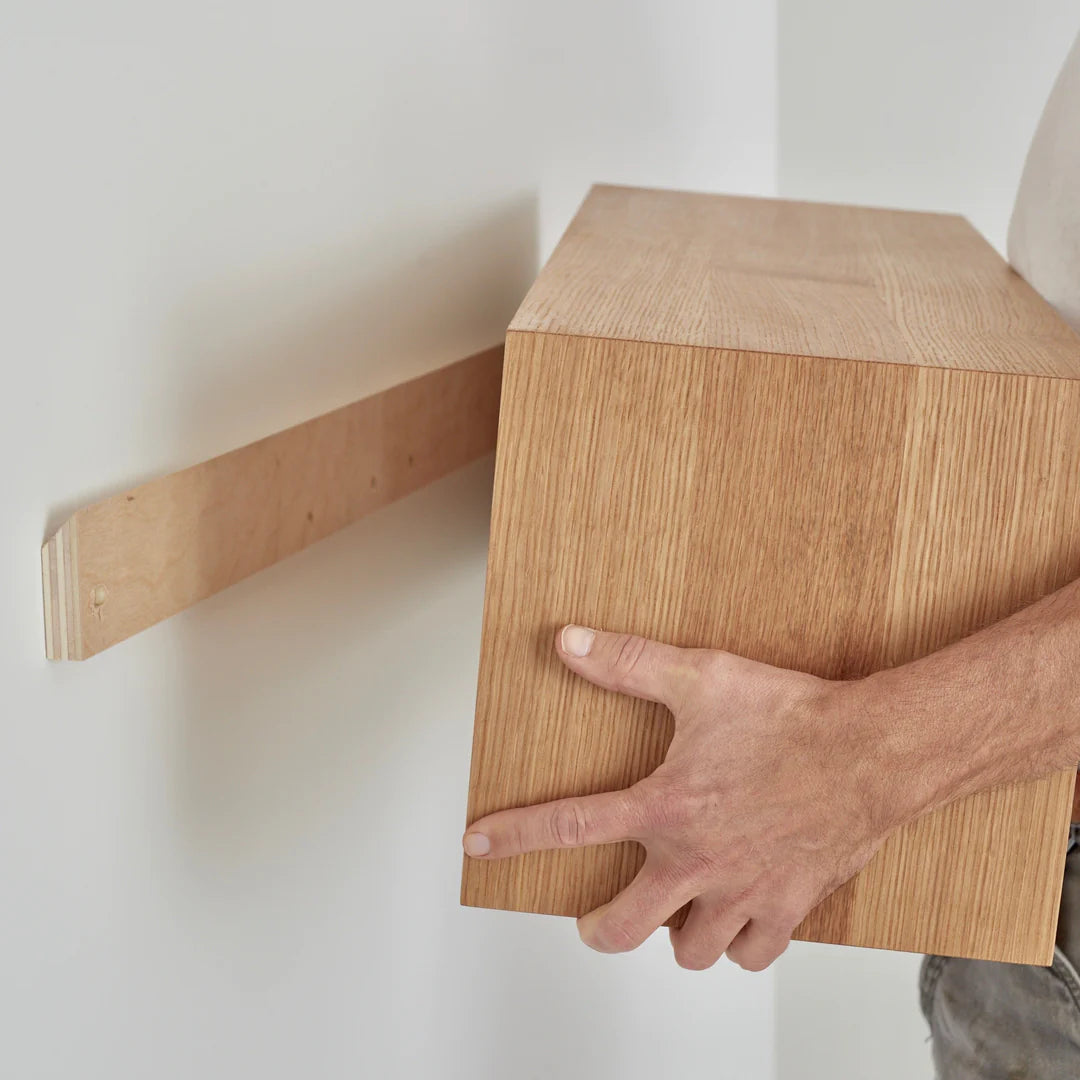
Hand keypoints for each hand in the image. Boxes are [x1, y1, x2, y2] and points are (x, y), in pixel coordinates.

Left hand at [463, 624, 920, 970]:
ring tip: (675, 908)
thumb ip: (628, 663)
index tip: (477, 845)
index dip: (515, 837)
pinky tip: (735, 915)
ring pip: (688, 952)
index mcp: (665, 806)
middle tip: (595, 916)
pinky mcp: (788, 908)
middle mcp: (695, 860)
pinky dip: (738, 945)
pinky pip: (751, 956)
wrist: (872, 750)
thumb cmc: (790, 715)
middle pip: (622, 929)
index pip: (570, 825)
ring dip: (674, 934)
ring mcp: (742, 892)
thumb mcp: (700, 676)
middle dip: (599, 929)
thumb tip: (569, 643)